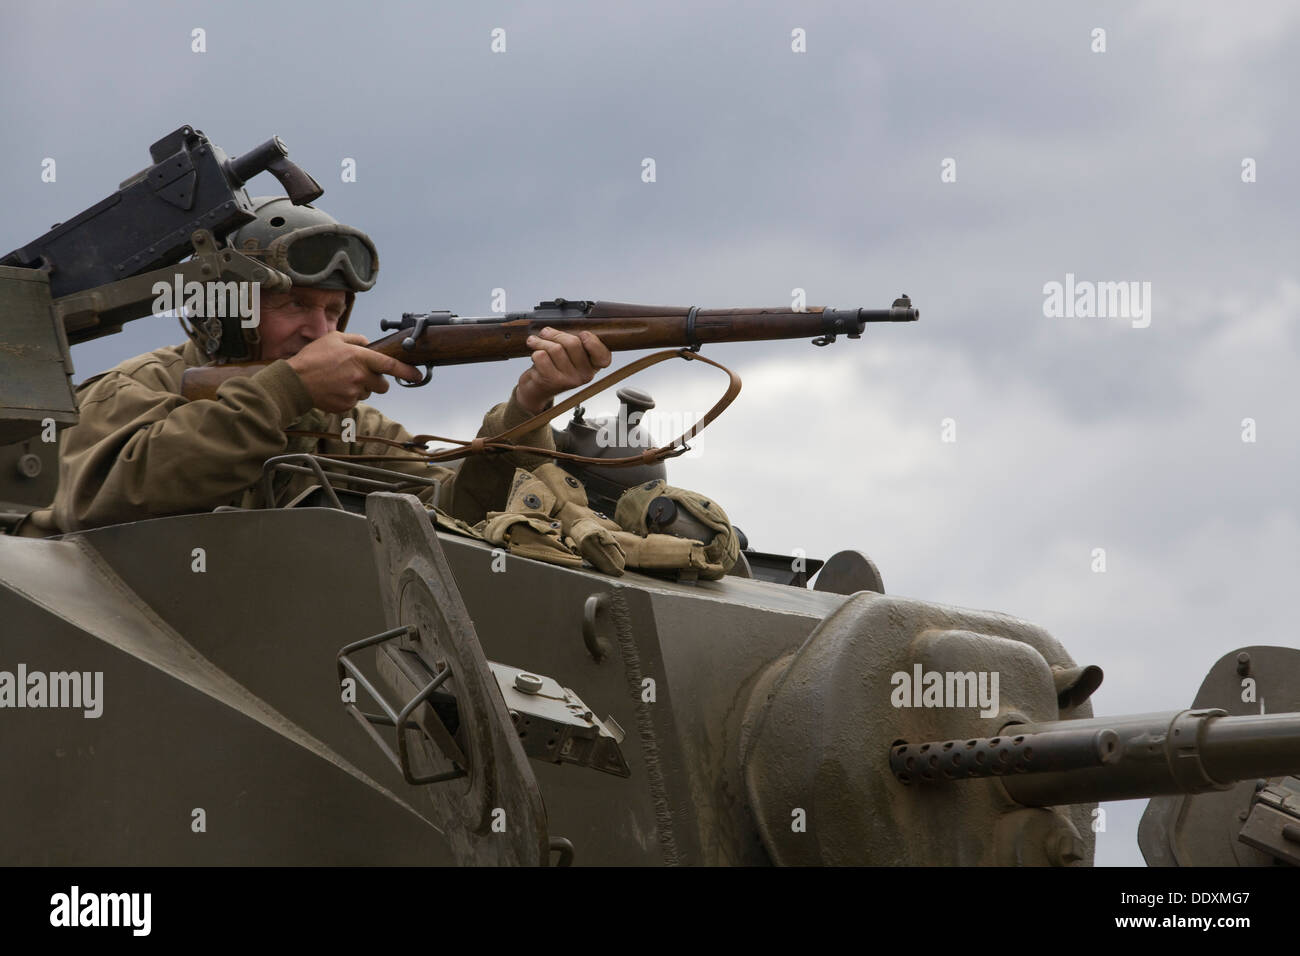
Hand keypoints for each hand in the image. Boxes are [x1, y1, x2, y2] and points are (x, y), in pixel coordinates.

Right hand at [286, 332, 422, 412]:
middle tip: (361, 375)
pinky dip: (348, 396)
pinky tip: (334, 389)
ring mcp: (354, 393)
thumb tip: (369, 343)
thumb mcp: (334, 338)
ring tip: (340, 380)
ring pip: (368, 393)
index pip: (391, 366)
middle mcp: (361, 377)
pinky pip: (354, 402)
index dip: (407, 372)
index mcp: (360, 358)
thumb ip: (356, 339)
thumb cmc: (313, 358)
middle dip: (377, 382)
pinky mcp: (346, 405)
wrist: (295, 382)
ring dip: (361, 388)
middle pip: (383, 385)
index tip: (418, 376)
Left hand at [515, 328, 612, 414]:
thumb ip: (573, 341)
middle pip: (573, 343)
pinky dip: (535, 352)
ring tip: (535, 342)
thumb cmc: (555, 366)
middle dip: (555, 334)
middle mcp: (585, 375)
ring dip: (541, 342)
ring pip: (555, 348)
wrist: (538, 389)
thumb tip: (561, 327)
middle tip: (545, 333)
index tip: (583, 334)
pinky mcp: (553, 381)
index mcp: (594, 366)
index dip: (593, 341)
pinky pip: (542, 356)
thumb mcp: (570, 354)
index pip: (603, 355)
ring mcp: (570, 380)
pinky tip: (535, 356)